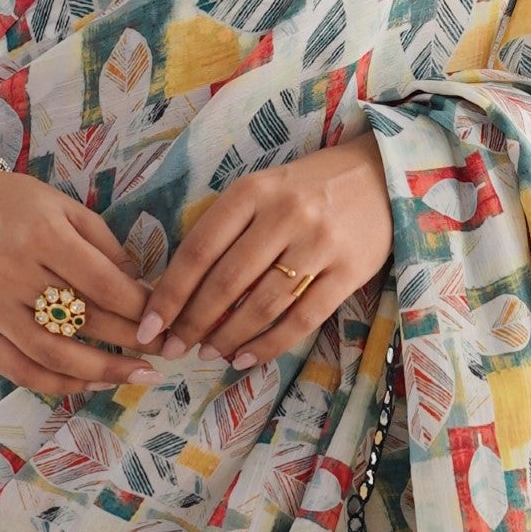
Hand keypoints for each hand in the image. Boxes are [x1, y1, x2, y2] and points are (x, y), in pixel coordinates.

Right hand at [0, 166, 152, 396]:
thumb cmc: (14, 206)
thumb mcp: (64, 208)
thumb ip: (104, 246)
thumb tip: (142, 290)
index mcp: (42, 236)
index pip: (104, 285)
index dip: (141, 309)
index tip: (166, 321)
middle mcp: (14, 273)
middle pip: (85, 320)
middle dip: (133, 340)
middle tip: (165, 351)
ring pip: (54, 354)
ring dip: (103, 371)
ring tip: (139, 376)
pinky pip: (20, 369)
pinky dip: (58, 384)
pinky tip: (90, 384)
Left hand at [135, 139, 390, 368]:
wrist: (381, 174)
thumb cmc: (308, 187)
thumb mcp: (263, 189)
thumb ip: (227, 229)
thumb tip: (182, 290)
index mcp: (253, 191)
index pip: (199, 249)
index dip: (170, 293)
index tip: (149, 325)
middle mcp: (285, 215)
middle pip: (227, 282)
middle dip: (192, 323)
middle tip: (173, 348)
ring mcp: (320, 244)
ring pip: (262, 305)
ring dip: (228, 337)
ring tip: (209, 353)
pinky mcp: (349, 271)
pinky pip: (302, 319)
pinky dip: (269, 344)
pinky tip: (245, 358)